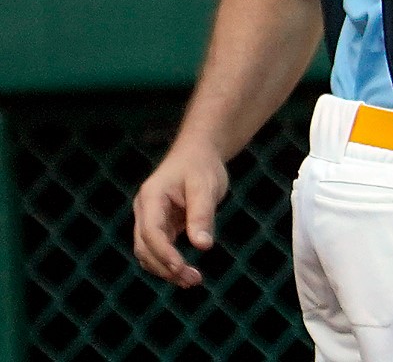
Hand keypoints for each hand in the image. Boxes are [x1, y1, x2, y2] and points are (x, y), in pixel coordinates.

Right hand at [131, 139, 229, 287]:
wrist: (198, 153)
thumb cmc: (201, 166)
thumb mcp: (206, 187)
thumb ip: (202, 216)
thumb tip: (203, 246)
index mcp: (151, 197)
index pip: (151, 231)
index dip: (164, 253)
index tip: (181, 268)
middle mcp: (145, 210)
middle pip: (145, 247)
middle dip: (165, 266)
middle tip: (192, 280)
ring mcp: (149, 218)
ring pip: (149, 252)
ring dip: (166, 269)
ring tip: (192, 281)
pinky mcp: (160, 225)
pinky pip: (159, 248)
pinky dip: (169, 262)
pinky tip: (185, 273)